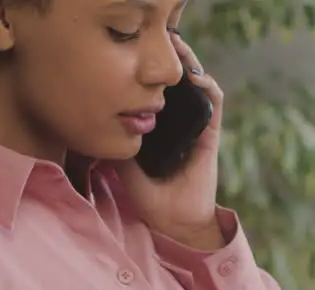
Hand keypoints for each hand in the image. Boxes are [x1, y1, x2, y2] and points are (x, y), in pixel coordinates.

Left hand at [114, 32, 224, 249]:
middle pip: (177, 84)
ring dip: (190, 65)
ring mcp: (195, 128)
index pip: (156, 93)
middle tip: (159, 42)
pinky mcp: (210, 135)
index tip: (135, 56)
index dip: (149, 74)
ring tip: (180, 49)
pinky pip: (214, 104)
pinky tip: (196, 77)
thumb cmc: (150, 199)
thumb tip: (100, 121)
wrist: (176, 222)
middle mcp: (178, 125)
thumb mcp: (124, 167)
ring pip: (197, 87)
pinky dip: (208, 87)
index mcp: (159, 130)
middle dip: (169, 62)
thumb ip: (116, 145)